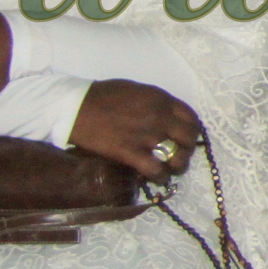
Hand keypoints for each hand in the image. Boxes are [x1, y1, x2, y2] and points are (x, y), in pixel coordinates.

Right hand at [68, 79, 201, 176]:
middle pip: (189, 138)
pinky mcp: (131, 153)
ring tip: (171, 169)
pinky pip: (156, 170)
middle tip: (180, 155)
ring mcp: (146, 136)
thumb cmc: (102, 95)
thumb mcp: (137, 90)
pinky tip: (158, 178)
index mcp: (161, 99)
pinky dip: (160, 177)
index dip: (192, 130)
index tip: (186, 137)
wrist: (75, 107)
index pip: (191, 117)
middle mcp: (159, 117)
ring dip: (178, 166)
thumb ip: (155, 103)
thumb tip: (166, 115)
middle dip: (187, 149)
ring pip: (177, 157)